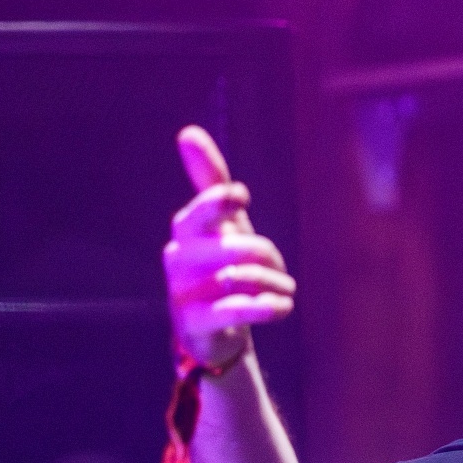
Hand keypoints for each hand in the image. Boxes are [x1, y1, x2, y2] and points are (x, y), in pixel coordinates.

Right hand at [165, 125, 295, 368]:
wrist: (209, 331)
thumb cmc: (218, 265)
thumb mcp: (221, 223)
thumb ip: (209, 180)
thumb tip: (188, 132)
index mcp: (186, 230)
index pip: (201, 211)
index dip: (220, 202)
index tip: (241, 196)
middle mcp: (178, 258)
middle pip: (235, 247)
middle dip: (267, 254)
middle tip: (277, 267)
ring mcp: (182, 292)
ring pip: (239, 278)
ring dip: (274, 283)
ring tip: (285, 290)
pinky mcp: (194, 323)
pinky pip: (237, 311)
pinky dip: (269, 307)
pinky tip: (284, 307)